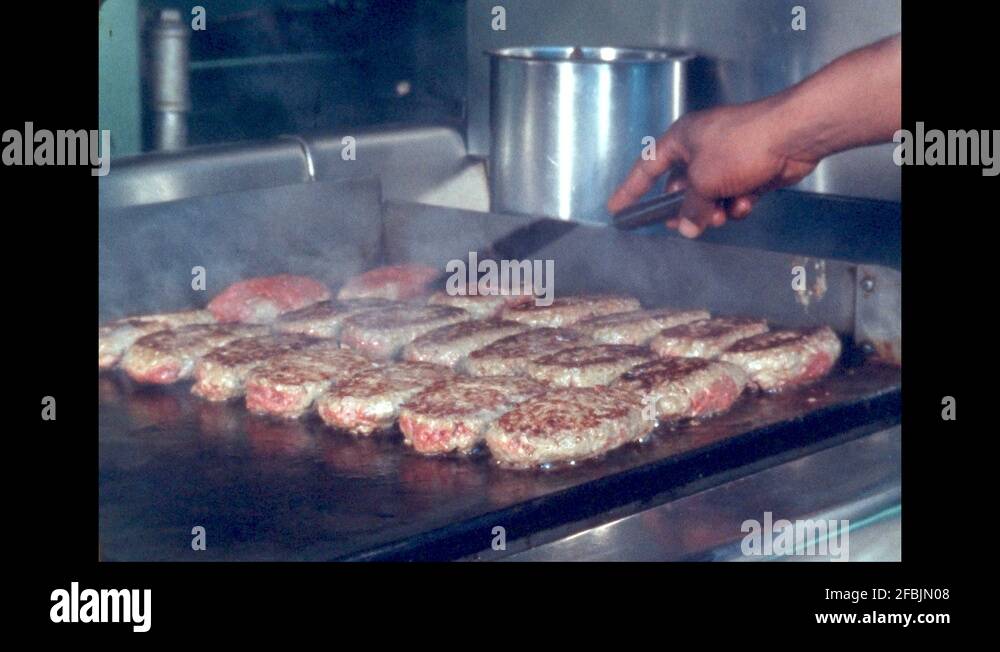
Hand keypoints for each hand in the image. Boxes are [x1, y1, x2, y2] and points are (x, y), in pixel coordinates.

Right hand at [607, 99, 818, 237]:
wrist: (792, 136)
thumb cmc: (743, 144)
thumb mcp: (704, 181)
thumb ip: (690, 208)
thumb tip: (687, 227)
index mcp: (681, 140)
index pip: (646, 168)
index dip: (630, 190)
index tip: (617, 208)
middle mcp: (700, 148)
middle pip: (680, 189)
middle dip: (686, 210)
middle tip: (686, 225)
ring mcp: (726, 160)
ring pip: (708, 198)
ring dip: (715, 210)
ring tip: (724, 211)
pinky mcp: (749, 171)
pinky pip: (732, 197)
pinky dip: (737, 203)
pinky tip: (747, 200)